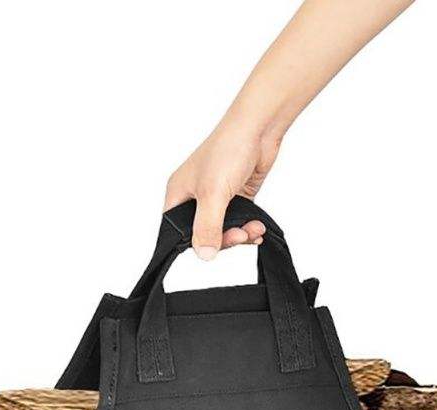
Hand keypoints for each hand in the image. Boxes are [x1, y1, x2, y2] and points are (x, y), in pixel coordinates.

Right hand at [164, 120, 280, 260]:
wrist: (258, 129)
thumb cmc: (228, 148)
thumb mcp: (213, 194)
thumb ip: (207, 227)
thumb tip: (204, 254)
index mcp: (178, 195)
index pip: (178, 232)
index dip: (194, 243)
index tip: (213, 247)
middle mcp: (194, 197)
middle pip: (203, 234)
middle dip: (224, 239)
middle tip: (239, 236)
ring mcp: (216, 197)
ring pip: (223, 229)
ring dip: (240, 235)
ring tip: (253, 230)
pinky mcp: (235, 197)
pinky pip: (238, 221)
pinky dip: (247, 228)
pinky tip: (256, 229)